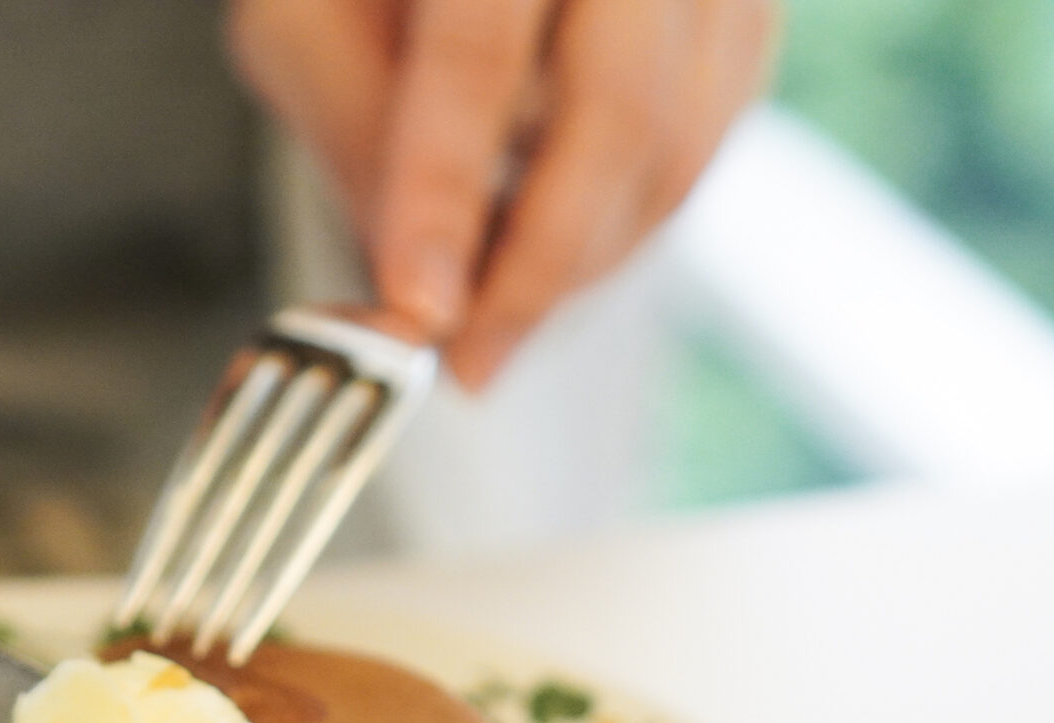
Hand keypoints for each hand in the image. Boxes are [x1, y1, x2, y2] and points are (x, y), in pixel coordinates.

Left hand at [231, 0, 776, 389]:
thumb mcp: (308, 15)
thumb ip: (352, 132)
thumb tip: (414, 293)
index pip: (480, 50)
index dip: (447, 192)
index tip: (421, 309)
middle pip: (621, 113)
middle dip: (539, 266)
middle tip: (472, 356)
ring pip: (679, 148)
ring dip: (587, 260)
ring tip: (499, 313)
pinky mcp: (746, 18)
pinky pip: (709, 149)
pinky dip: (632, 221)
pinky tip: (557, 244)